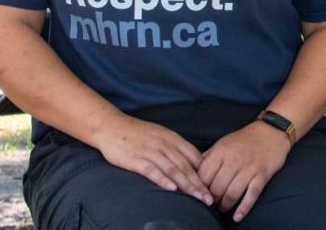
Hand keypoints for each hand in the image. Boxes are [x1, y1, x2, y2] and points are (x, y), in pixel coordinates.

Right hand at [93, 114, 211, 205]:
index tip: (213, 186)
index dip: (204, 172)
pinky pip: (152, 170)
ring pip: (173, 169)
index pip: (194, 156)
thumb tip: (192, 163)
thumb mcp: (161, 135)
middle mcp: (164, 144)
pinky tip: (172, 189)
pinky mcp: (136, 159)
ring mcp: (150, 151)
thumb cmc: (138, 134)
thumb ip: (175, 148)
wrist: (112, 126)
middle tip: (209, 198)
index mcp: (172, 138)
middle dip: (199, 184)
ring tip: (197, 197)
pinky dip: (163, 180)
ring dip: (187, 185)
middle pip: (186, 166)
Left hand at [198, 121, 289, 220]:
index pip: (203, 176)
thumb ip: (208, 157)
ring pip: (232, 194)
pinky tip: (237, 217)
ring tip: (222, 209)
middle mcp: (234, 160)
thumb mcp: (223, 143)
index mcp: (221, 152)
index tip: (199, 195)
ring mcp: (249, 168)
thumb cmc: (244, 139)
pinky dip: (243, 208)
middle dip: (212, 200)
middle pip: (217, 188)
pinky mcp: (262, 175)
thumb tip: (193, 173)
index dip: (199, 189)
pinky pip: (251, 195)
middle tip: (211, 204)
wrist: (271, 130)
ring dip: (225, 206)